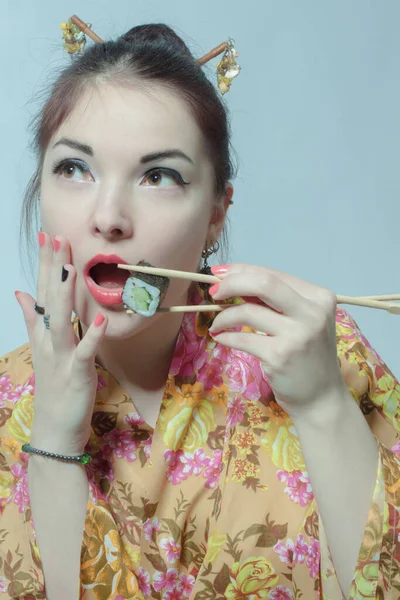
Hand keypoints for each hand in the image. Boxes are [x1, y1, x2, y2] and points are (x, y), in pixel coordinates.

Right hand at [15, 233, 107, 453]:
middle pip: (49, 300)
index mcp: (43, 334)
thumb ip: (33, 320)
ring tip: (71, 268)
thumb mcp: (41, 350)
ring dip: (66, 295)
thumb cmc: (53, 387)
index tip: (47, 236)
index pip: (41, 292)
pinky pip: (85, 354)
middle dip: (53, 269)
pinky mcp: (77, 375)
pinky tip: (102, 319)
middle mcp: (49, 341)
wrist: (54, 430)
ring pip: (62, 321)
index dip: (44, 265)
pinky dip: (93, 337)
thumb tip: (20, 293)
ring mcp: (62, 357)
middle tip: (57, 238)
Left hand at [209, 264, 346, 419]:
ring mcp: (297, 335)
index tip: (218, 274)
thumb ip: (274, 301)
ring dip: (224, 316)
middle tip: (213, 293)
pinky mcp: (280, 356)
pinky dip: (226, 336)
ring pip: (248, 311)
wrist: (321, 398)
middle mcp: (312, 313)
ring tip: (217, 324)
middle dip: (231, 283)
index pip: (273, 274)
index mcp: (319, 297)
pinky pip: (242, 338)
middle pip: (263, 284)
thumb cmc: (308, 356)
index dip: (242, 270)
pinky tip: (221, 338)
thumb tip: (231, 280)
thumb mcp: (300, 321)